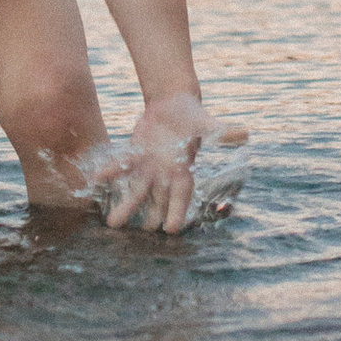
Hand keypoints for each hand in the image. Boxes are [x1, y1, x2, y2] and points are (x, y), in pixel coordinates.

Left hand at [90, 98, 219, 235]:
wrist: (173, 104)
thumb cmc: (193, 116)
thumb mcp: (206, 124)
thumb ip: (222, 131)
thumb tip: (245, 133)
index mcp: (183, 173)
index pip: (182, 198)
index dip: (177, 213)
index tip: (172, 230)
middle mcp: (165, 177)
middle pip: (156, 204)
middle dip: (148, 220)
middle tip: (139, 235)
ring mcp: (148, 169)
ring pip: (135, 194)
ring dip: (125, 208)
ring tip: (112, 225)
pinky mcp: (134, 158)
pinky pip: (120, 169)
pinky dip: (109, 174)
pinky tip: (96, 180)